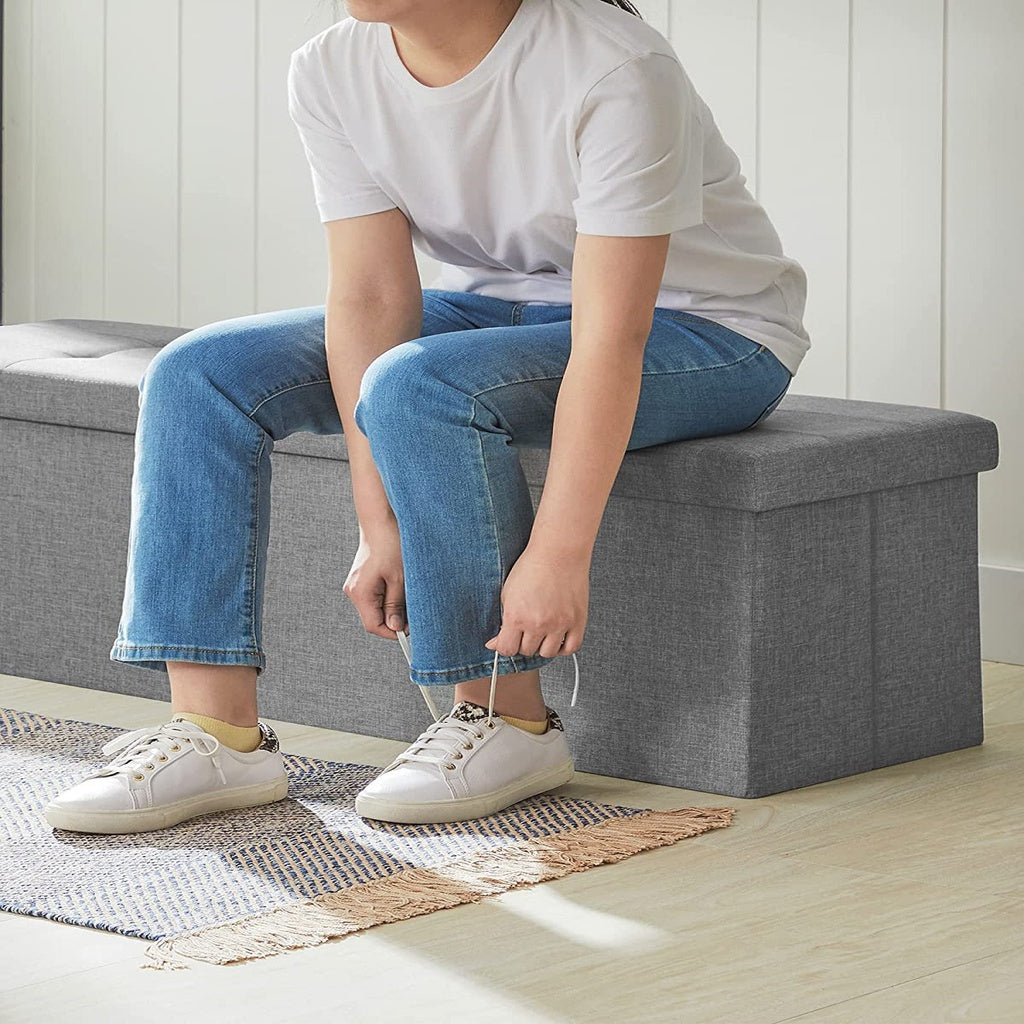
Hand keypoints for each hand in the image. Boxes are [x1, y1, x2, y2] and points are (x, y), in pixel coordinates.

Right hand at [342, 522, 406, 640]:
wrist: (381, 520)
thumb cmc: (391, 544)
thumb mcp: (400, 578)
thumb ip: (396, 605)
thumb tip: (396, 627)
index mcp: (360, 593)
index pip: (374, 626)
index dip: (393, 632)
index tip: (411, 628)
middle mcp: (353, 591)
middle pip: (374, 618)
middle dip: (394, 618)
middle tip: (414, 609)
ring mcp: (356, 585)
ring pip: (376, 607)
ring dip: (393, 606)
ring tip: (407, 592)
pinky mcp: (362, 579)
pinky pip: (375, 596)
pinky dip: (389, 596)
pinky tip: (399, 584)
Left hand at [484, 545, 588, 657]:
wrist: (558, 552)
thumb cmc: (532, 567)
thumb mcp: (507, 593)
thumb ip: (501, 621)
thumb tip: (494, 644)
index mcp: (517, 616)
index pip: (507, 650)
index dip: (505, 646)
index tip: (507, 640)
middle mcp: (538, 623)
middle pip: (527, 651)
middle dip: (523, 642)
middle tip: (525, 629)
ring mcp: (560, 624)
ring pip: (547, 653)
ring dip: (542, 645)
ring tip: (541, 631)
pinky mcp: (578, 621)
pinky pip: (570, 648)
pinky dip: (563, 647)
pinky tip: (557, 637)